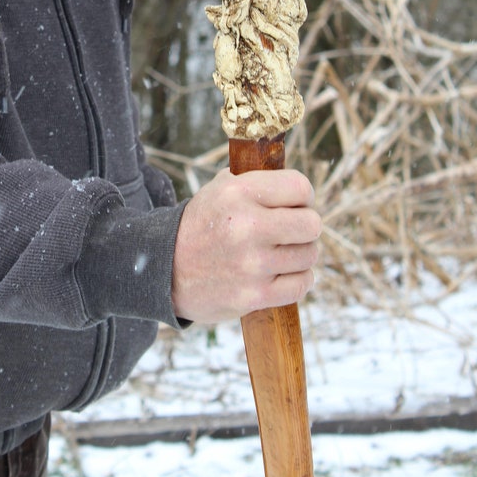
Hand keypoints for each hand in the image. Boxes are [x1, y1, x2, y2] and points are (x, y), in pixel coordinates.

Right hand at [171, 167, 320, 322]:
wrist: (165, 270)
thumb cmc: (202, 225)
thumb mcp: (220, 189)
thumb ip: (258, 181)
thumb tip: (299, 185)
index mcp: (238, 192)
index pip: (300, 187)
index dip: (304, 196)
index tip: (297, 205)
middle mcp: (246, 226)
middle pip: (312, 223)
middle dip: (306, 226)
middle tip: (292, 231)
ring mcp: (252, 263)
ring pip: (309, 255)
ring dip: (301, 254)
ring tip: (283, 252)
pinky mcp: (254, 295)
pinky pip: (302, 284)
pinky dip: (299, 280)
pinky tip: (286, 273)